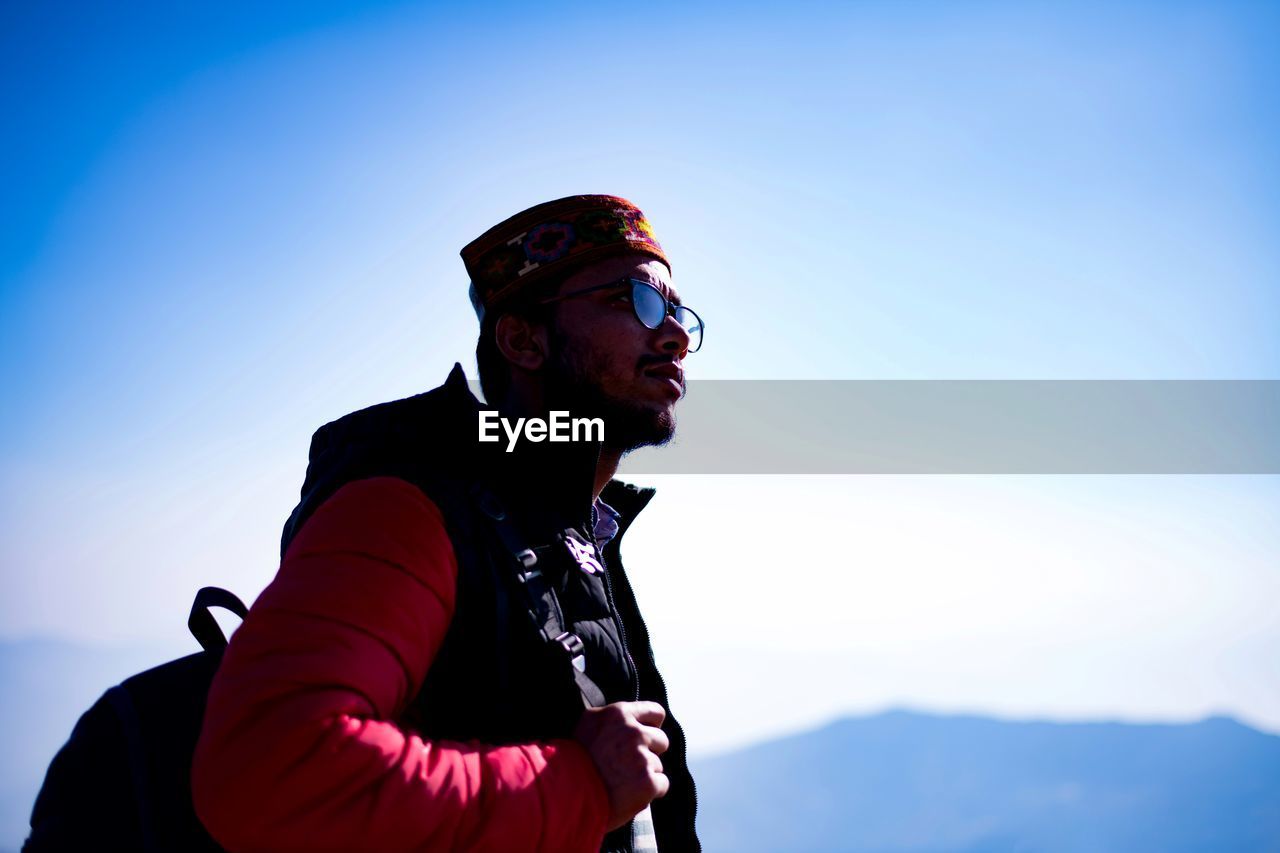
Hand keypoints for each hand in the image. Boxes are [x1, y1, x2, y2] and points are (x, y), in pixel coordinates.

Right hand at [571, 700, 670, 830]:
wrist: (563, 793)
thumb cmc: (571, 761)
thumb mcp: (587, 725)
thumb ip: (612, 719)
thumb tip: (630, 720)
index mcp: (620, 714)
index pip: (655, 712)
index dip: (651, 727)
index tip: (644, 738)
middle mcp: (634, 732)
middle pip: (661, 739)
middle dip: (649, 752)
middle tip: (627, 765)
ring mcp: (642, 758)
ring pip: (658, 765)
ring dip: (645, 774)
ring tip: (620, 782)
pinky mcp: (648, 782)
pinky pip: (662, 784)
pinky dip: (649, 792)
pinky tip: (628, 794)